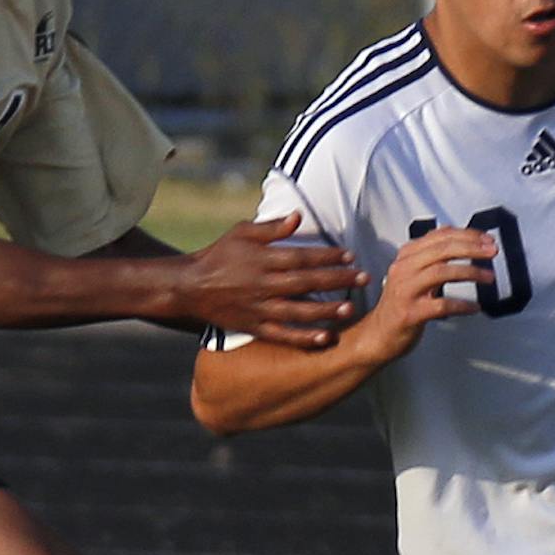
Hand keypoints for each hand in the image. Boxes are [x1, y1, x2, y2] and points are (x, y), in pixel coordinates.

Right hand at [180, 213, 367, 347]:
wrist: (190, 287)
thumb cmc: (219, 255)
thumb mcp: (242, 232)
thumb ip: (271, 227)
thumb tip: (298, 216)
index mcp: (263, 259)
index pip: (302, 257)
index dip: (328, 255)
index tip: (350, 255)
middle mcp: (264, 284)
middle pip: (307, 282)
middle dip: (338, 280)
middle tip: (364, 278)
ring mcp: (260, 308)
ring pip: (299, 311)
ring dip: (326, 310)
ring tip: (351, 308)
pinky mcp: (255, 327)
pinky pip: (283, 335)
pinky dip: (305, 337)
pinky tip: (326, 337)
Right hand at [352, 226, 498, 362]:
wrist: (379, 334)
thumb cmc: (402, 304)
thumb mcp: (415, 273)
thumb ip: (435, 256)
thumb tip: (465, 240)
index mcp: (407, 255)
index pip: (440, 236)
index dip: (467, 234)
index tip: (487, 239)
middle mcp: (404, 269)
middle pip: (442, 250)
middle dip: (471, 248)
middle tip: (492, 252)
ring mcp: (406, 291)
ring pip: (441, 272)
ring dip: (470, 272)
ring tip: (488, 277)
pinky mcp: (410, 313)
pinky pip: (441, 305)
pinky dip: (462, 305)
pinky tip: (475, 307)